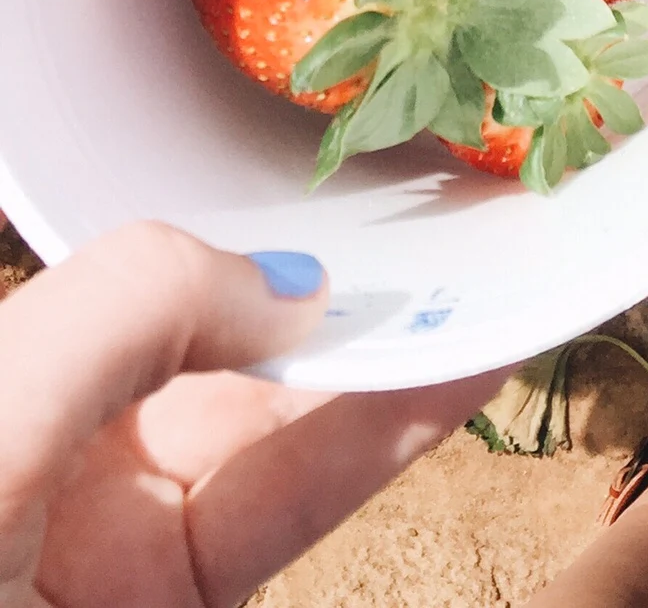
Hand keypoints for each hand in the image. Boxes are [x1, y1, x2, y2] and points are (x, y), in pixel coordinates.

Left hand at [0, 221, 506, 607]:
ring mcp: (119, 544)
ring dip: (381, 361)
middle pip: (215, 348)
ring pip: (274, 425)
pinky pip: (299, 501)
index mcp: (0, 396)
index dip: (229, 241)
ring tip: (481, 294)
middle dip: (322, 295)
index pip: (127, 287)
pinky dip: (381, 439)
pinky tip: (445, 382)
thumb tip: (285, 284)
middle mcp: (55, 457)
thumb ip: (128, 312)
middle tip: (439, 238)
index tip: (331, 199)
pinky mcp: (185, 603)